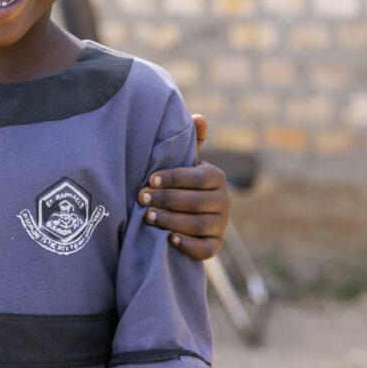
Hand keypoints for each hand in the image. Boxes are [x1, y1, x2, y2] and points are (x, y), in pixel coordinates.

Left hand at [138, 114, 230, 260]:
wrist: (184, 210)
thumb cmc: (179, 180)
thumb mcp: (184, 160)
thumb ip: (189, 142)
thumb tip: (199, 118)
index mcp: (216, 176)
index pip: (198, 177)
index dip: (174, 178)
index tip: (150, 178)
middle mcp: (224, 200)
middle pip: (196, 202)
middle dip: (167, 200)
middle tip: (142, 199)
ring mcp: (221, 224)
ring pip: (199, 225)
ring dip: (171, 221)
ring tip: (148, 217)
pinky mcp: (216, 244)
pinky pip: (206, 249)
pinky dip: (188, 245)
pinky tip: (169, 239)